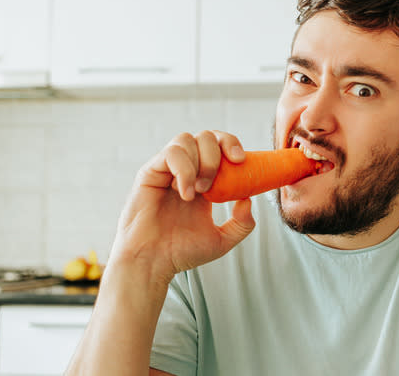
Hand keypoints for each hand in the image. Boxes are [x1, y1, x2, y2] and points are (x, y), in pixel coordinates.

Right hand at [110, 130, 255, 283]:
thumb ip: (242, 224)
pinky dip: (184, 169)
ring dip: (201, 161)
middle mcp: (185, 171)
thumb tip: (249, 199)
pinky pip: (170, 154)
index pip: (219, 146)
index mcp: (203, 180)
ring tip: (201, 191)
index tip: (241, 160)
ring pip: (186, 139)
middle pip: (205, 136)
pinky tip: (186, 192)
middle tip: (218, 180)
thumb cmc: (181, 252)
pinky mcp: (150, 173)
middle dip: (218, 151)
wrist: (153, 263)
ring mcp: (167, 170)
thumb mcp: (222, 240)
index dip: (231, 144)